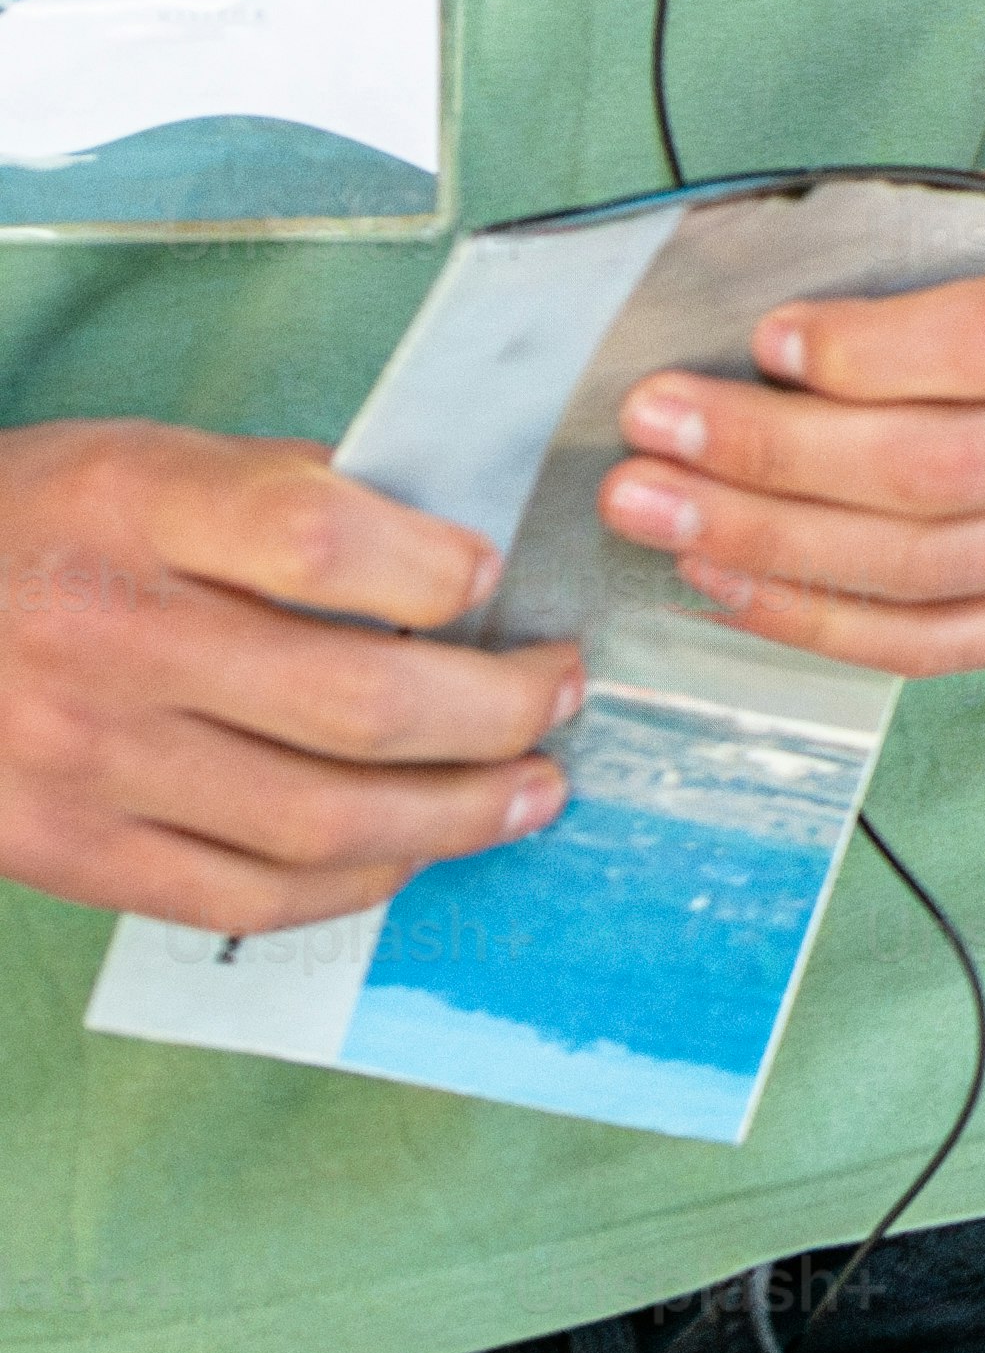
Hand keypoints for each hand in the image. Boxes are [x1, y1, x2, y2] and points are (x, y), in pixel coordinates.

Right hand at [0, 421, 575, 931]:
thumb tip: (444, 545)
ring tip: (533, 788)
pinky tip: (415, 852)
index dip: (442, 570)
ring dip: (462, 813)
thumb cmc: (24, 523)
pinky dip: (355, 883)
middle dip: (504, 709)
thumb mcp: (139, 456)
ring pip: (323, 821)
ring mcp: (79, 761)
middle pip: (360, 705)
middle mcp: (105, 639)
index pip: (325, 542)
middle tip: (562, 692)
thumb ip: (285, 491)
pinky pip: (244, 896)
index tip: (494, 578)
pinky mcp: (60, 851)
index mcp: (130, 508)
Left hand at [594, 198, 984, 675]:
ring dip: (772, 546)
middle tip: (652, 433)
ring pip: (934, 567)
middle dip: (778, 457)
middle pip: (952, 469)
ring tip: (656, 510)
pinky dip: (819, 621)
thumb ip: (894, 256)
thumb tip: (717, 325)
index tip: (760, 340)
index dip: (868, 351)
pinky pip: (941, 643)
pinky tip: (726, 581)